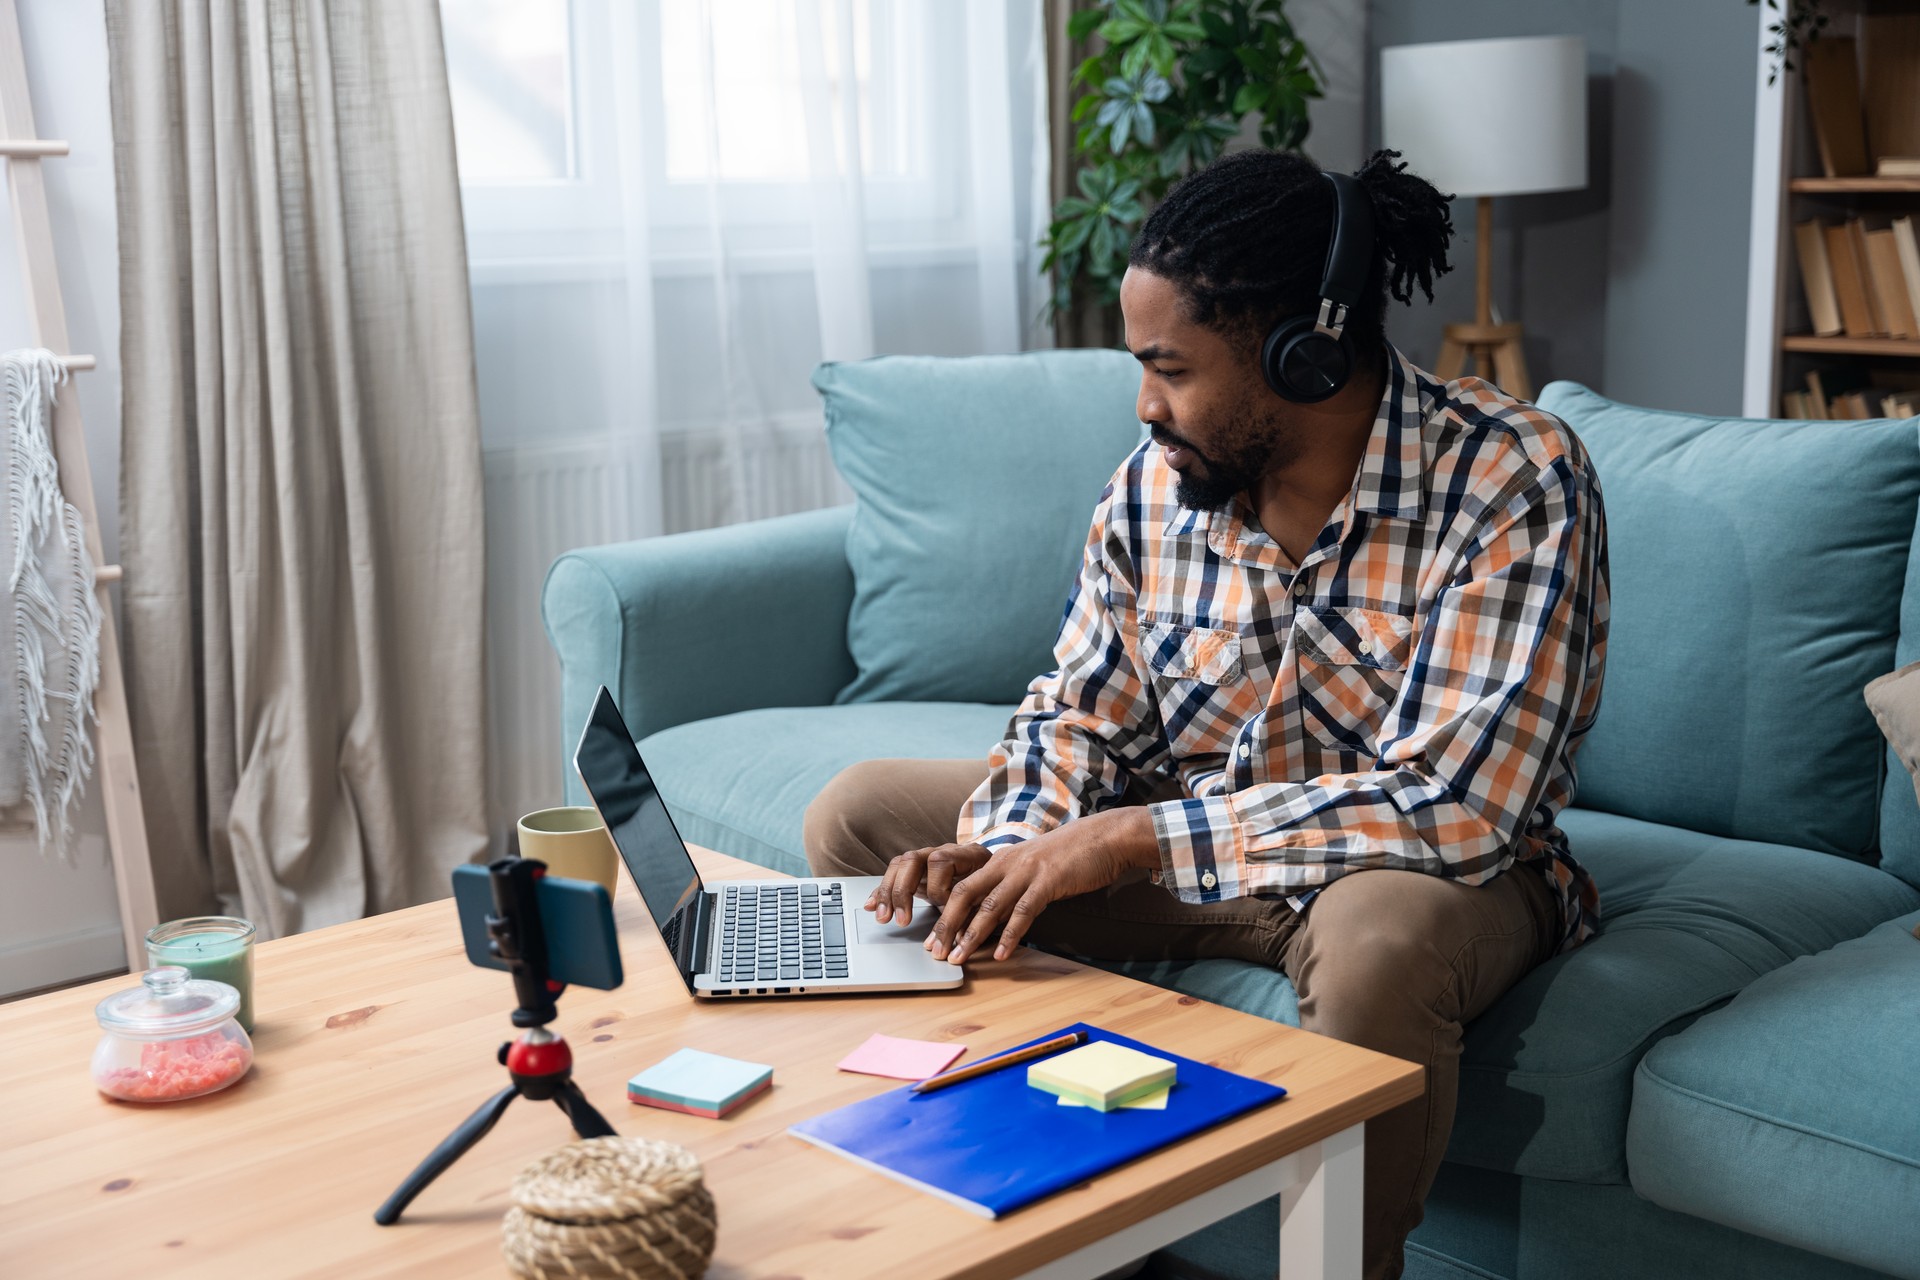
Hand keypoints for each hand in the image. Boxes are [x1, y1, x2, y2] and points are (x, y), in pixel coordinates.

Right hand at [867, 843, 992, 924]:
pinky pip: (893, 875)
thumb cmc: (996, 888)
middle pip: (913, 859)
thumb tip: (957, 942)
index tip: (941, 909)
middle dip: (903, 891)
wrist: (998, 874)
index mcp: (966, 854)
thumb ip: (973, 916)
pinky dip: (880, 891)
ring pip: (899, 866)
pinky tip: (871, 906)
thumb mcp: (992, 900)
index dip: (938, 888)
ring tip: (883, 918)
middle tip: (901, 921)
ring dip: (888, 893)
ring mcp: (928, 858)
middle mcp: (944, 851)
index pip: (941, 861)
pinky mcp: (918, 871)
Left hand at [926, 808, 1158, 964]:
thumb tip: (998, 914)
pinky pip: (1024, 911)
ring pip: (990, 905)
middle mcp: (1007, 863)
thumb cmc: (1072, 855)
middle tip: (935, 952)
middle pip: (965, 895)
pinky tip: (1001, 954)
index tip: (934, 939)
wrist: (1106, 836)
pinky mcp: (1048, 881)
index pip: (962, 887)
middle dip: (947, 926)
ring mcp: (1027, 871)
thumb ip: (1014, 885)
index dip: (945, 914)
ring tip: (959, 958)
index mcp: (1001, 860)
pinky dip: (1010, 935)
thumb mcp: (1034, 866)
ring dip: (971, 935)